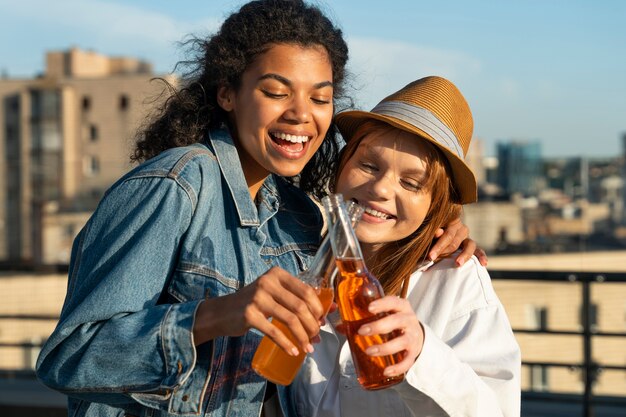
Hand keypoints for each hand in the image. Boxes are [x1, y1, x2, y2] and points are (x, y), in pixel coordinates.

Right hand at [193, 266, 323, 355]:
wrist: (222, 312)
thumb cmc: (253, 302)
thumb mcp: (273, 291)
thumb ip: (296, 296)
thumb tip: (329, 308)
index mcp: (277, 274)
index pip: (306, 290)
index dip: (317, 308)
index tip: (322, 321)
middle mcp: (268, 282)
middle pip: (300, 306)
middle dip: (312, 325)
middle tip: (316, 338)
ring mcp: (258, 298)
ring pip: (290, 320)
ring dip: (302, 337)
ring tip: (307, 347)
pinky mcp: (249, 315)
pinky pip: (274, 332)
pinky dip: (286, 344)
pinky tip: (293, 351)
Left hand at [357, 296, 423, 376]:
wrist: (417, 334)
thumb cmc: (395, 322)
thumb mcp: (384, 315)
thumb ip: (364, 319)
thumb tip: (340, 327)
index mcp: (401, 307)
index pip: (393, 302)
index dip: (382, 304)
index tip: (369, 308)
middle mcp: (409, 320)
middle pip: (396, 321)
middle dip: (379, 326)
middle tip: (362, 331)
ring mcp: (413, 337)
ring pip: (402, 341)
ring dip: (385, 348)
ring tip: (368, 351)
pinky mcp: (414, 352)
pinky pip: (407, 361)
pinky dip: (397, 367)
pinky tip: (386, 371)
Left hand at [430, 218, 487, 265]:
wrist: (435, 235)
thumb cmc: (430, 234)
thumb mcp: (430, 232)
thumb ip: (434, 233)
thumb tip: (438, 232)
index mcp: (451, 222)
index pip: (448, 235)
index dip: (439, 246)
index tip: (430, 257)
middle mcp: (461, 228)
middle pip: (456, 242)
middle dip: (444, 253)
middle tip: (435, 261)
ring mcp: (467, 237)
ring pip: (470, 245)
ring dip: (464, 255)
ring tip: (458, 264)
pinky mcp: (472, 246)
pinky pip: (479, 250)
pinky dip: (482, 256)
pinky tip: (483, 263)